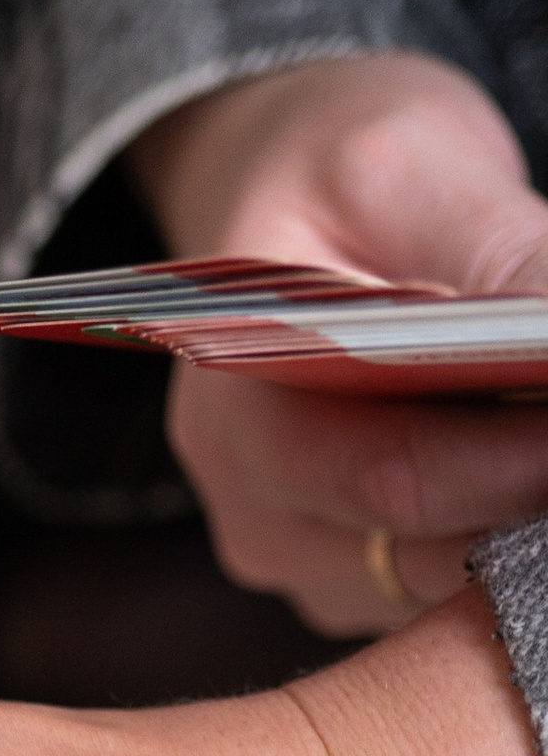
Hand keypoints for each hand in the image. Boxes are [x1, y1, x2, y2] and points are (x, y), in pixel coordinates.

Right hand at [131, 52, 547, 635]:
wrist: (286, 207)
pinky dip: (509, 521)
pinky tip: (530, 451)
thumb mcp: (415, 171)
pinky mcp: (349, 582)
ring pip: (449, 580)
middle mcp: (254, 512)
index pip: (393, 474)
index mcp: (238, 412)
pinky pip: (447, 583)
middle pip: (429, 548)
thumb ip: (504, 259)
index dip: (522, 457)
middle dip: (537, 487)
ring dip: (529, 512)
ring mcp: (300, 560)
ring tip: (547, 412)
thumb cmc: (337, 173)